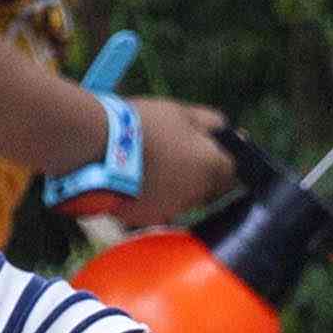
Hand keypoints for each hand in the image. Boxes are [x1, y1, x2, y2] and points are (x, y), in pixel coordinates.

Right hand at [117, 98, 239, 227]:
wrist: (97, 146)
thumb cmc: (144, 125)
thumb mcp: (184, 112)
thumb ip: (213, 124)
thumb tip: (234, 134)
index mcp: (211, 166)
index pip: (231, 171)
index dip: (219, 159)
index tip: (203, 148)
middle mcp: (196, 194)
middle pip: (206, 189)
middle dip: (196, 175)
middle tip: (171, 152)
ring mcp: (171, 210)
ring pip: (180, 201)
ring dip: (172, 188)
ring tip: (147, 164)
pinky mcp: (145, 220)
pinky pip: (154, 210)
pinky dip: (149, 198)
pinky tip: (133, 179)